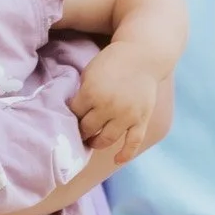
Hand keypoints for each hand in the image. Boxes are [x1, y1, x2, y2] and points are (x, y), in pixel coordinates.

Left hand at [70, 44, 165, 162]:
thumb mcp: (90, 72)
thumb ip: (83, 92)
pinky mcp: (141, 119)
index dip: (71, 115)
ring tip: (91, 141)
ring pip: (107, 139)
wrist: (143, 55)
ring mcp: (126, 115)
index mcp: (92, 92)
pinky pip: (133, 142)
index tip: (70, 117)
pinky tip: (117, 160)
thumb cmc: (113, 61)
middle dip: (81, 131)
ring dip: (96, 143)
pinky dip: (126, 154)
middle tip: (79, 131)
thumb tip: (74, 112)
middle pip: (88, 128)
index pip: (75, 113)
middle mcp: (108, 106)